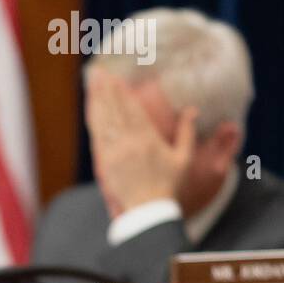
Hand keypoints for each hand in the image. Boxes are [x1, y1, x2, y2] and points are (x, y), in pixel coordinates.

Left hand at [86, 69, 196, 218]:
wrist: (148, 210)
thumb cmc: (169, 185)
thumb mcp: (184, 158)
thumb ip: (187, 132)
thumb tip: (192, 109)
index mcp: (148, 140)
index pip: (132, 110)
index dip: (123, 92)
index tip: (116, 78)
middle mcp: (130, 143)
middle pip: (116, 110)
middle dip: (107, 90)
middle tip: (99, 72)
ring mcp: (115, 152)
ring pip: (104, 120)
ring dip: (98, 100)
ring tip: (92, 83)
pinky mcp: (105, 162)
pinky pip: (98, 136)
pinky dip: (94, 120)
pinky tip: (91, 109)